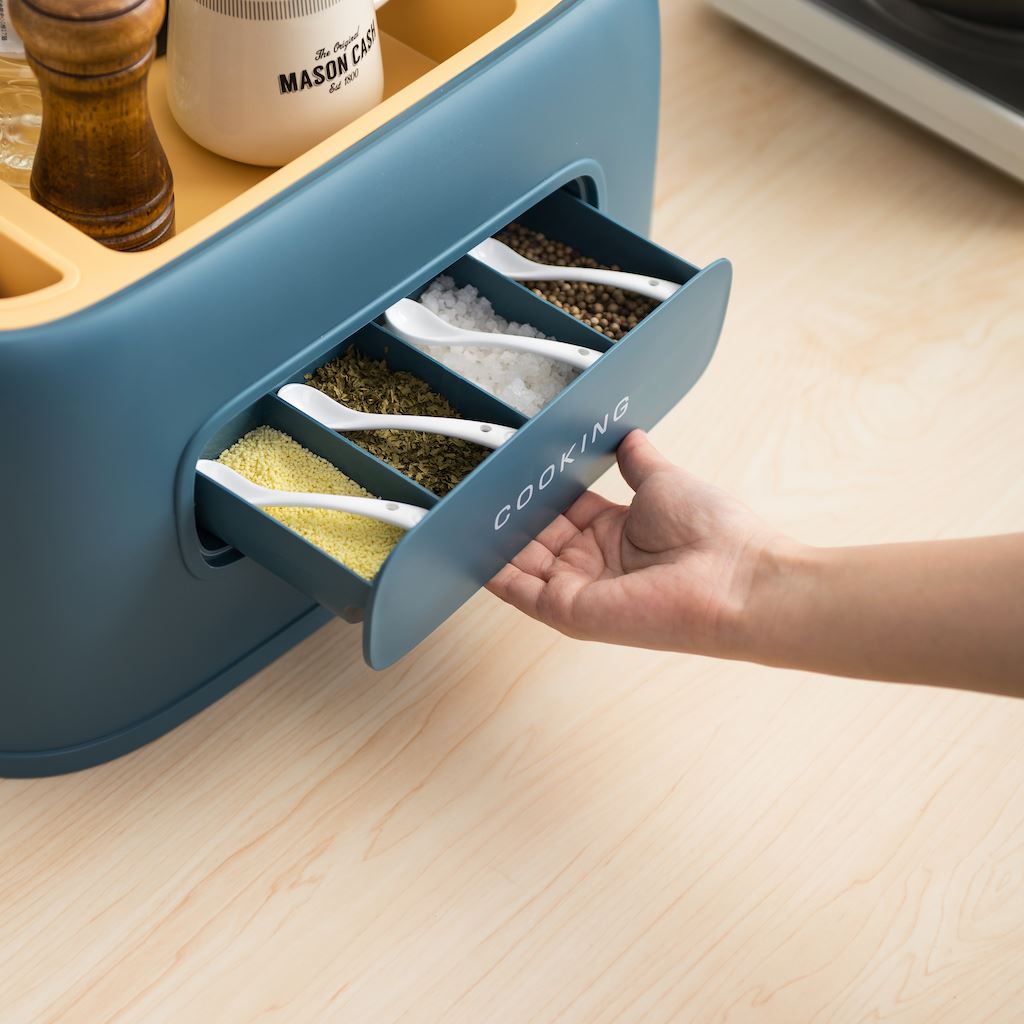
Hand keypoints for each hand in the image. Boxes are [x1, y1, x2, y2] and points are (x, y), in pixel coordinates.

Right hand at [488, 430, 786, 656]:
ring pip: (521, 561)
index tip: (513, 467)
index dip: (538, 490)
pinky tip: (468, 544)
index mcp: (615, 533)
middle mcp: (595, 563)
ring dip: (493, 537)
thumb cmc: (712, 533)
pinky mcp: (568, 610)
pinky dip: (491, 570)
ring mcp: (580, 588)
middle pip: (537, 535)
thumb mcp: (663, 482)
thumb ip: (637, 461)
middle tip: (479, 484)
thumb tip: (628, 435)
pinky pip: (518, 590)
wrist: (735, 579)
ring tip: (462, 507)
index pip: (563, 510)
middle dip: (510, 512)